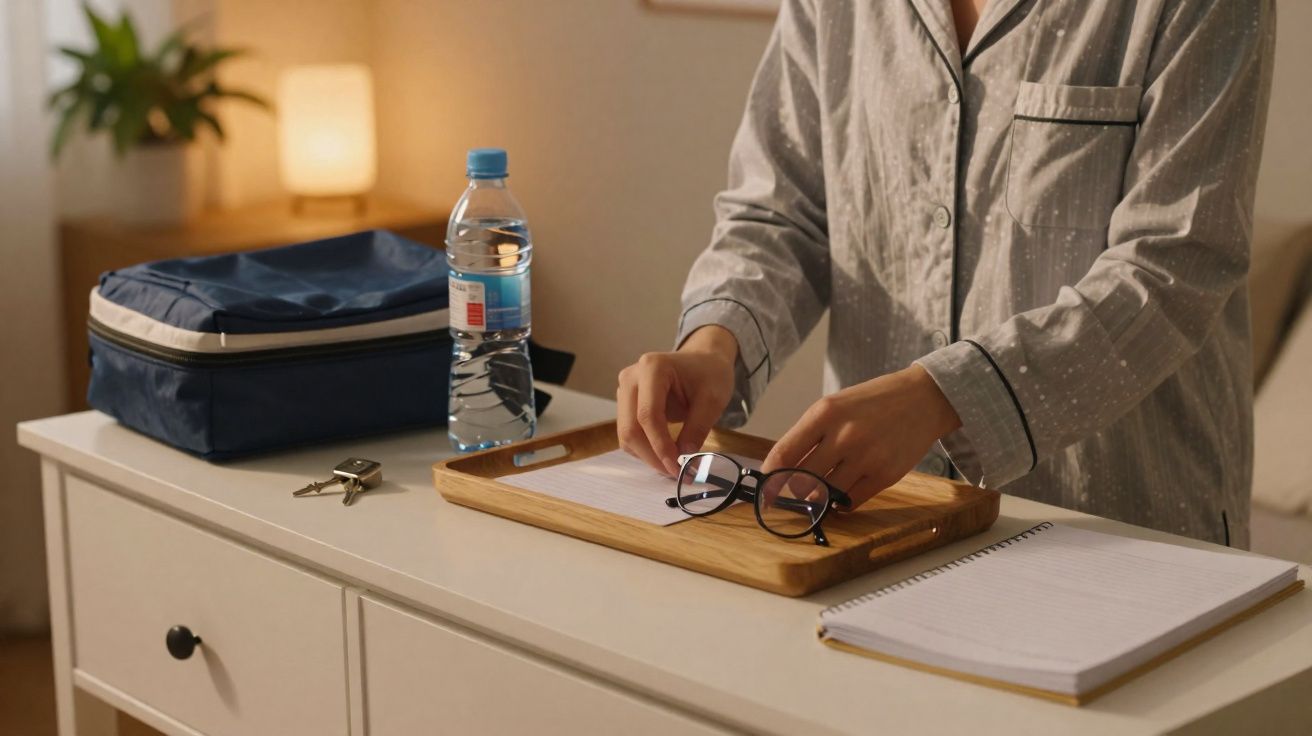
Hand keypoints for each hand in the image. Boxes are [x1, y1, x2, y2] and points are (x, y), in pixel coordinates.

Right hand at [617, 326, 737, 475]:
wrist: (702, 360)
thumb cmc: (709, 374)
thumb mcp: (713, 399)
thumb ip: (698, 429)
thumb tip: (685, 460)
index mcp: (652, 368)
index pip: (648, 415)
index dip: (660, 445)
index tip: (677, 467)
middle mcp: (631, 377)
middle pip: (630, 427)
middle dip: (652, 455)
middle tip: (675, 473)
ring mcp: (625, 389)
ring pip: (626, 434)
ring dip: (647, 455)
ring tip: (673, 465)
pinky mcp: (626, 403)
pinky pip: (630, 433)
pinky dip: (645, 449)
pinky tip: (664, 454)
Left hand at [761, 365, 961, 508]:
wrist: (923, 398)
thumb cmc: (873, 402)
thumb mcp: (835, 405)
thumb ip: (809, 434)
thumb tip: (782, 469)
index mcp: (824, 413)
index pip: (784, 454)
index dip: (770, 477)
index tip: (764, 489)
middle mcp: (844, 435)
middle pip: (802, 480)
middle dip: (793, 491)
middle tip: (792, 493)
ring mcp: (866, 457)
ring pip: (826, 495)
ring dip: (818, 499)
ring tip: (818, 493)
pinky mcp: (886, 475)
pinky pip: (851, 501)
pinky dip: (841, 503)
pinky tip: (841, 493)